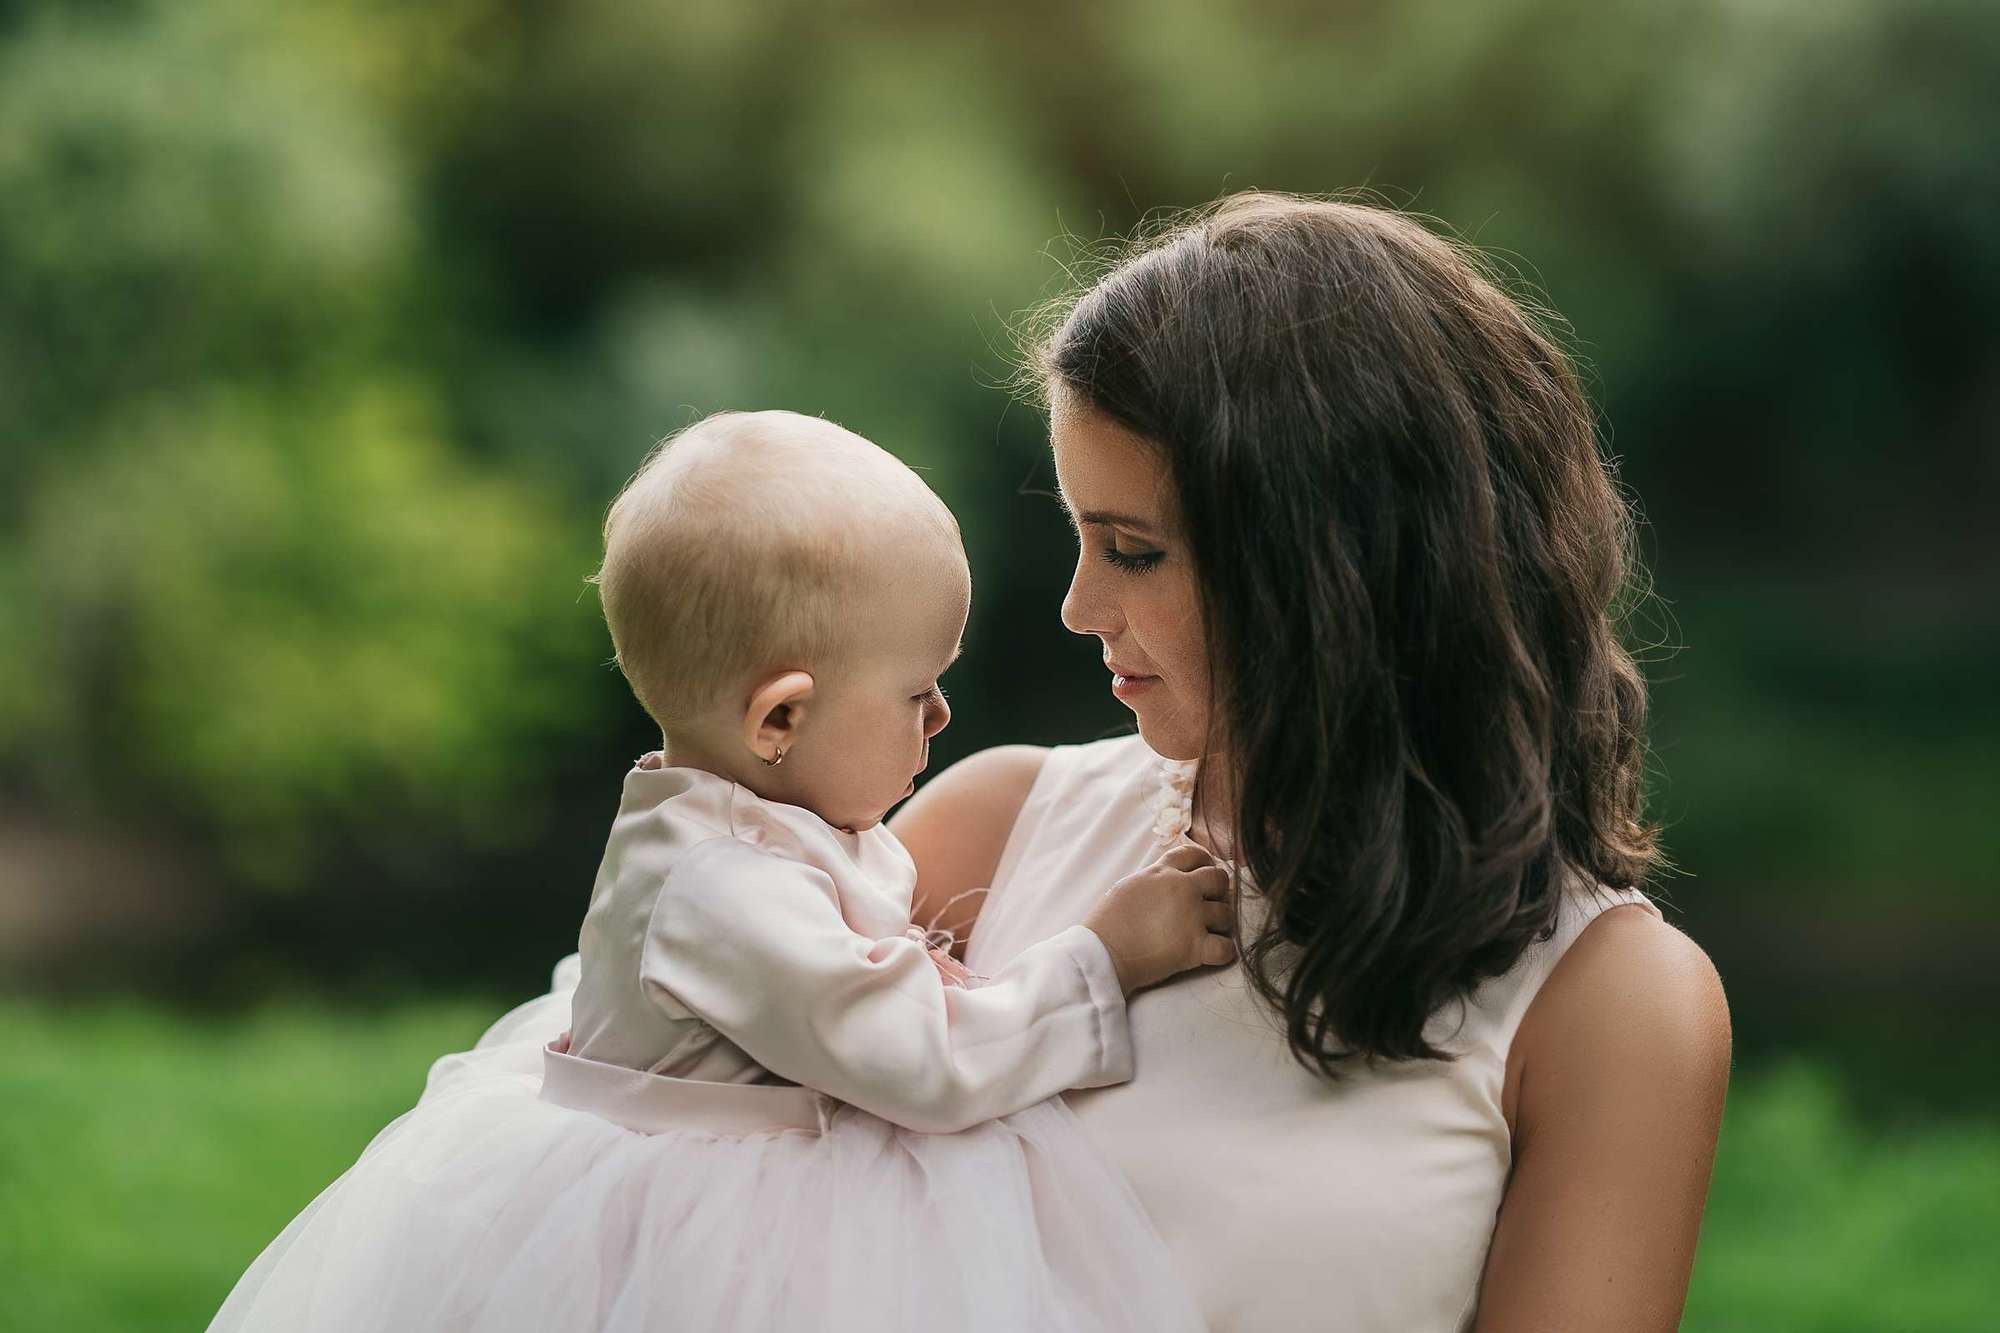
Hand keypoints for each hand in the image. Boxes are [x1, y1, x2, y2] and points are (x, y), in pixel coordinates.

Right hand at [1082, 840, 1235, 994]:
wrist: (1102, 952)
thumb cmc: (1107, 923)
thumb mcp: (1128, 886)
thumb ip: (1153, 880)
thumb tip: (1165, 882)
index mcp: (1163, 873)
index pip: (1194, 854)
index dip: (1205, 862)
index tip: (1205, 874)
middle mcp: (1182, 889)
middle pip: (1219, 879)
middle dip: (1219, 891)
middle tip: (1211, 905)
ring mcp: (1191, 917)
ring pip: (1227, 914)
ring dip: (1221, 924)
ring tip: (1209, 933)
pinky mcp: (1195, 947)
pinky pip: (1226, 948)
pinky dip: (1223, 952)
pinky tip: (1213, 953)